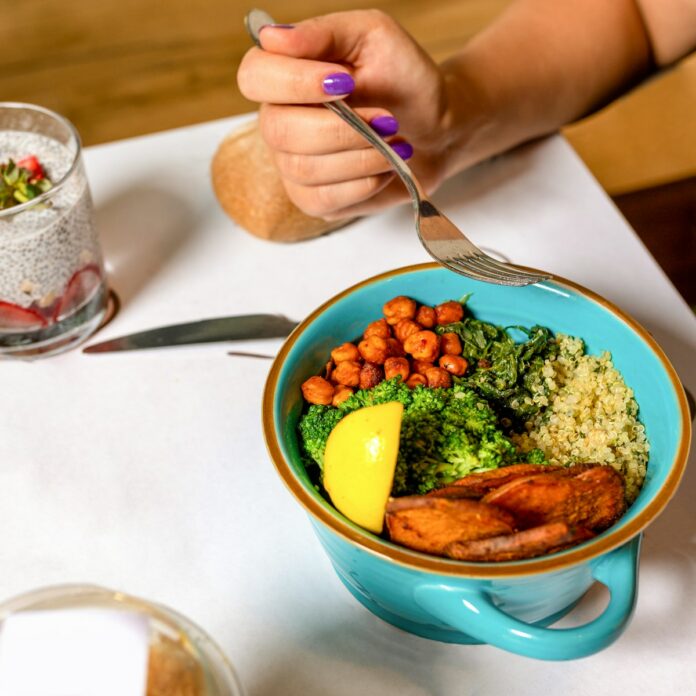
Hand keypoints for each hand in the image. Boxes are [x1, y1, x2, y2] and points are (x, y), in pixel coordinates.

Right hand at [237, 10, 464, 219]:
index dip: (294, 82)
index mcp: (284, 75)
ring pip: (304, 168)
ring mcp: (291, 164)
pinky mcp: (313, 199)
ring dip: (361, 155)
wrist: (436, 128)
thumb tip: (272, 38)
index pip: (254, 77)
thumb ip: (324, 33)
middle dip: (341, 128)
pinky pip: (323, 199)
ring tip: (393, 141)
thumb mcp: (374, 37)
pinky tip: (383, 167)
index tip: (344, 82)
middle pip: (280, 131)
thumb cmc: (404, 79)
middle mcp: (279, 120)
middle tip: (385, 120)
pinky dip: (363, 183)